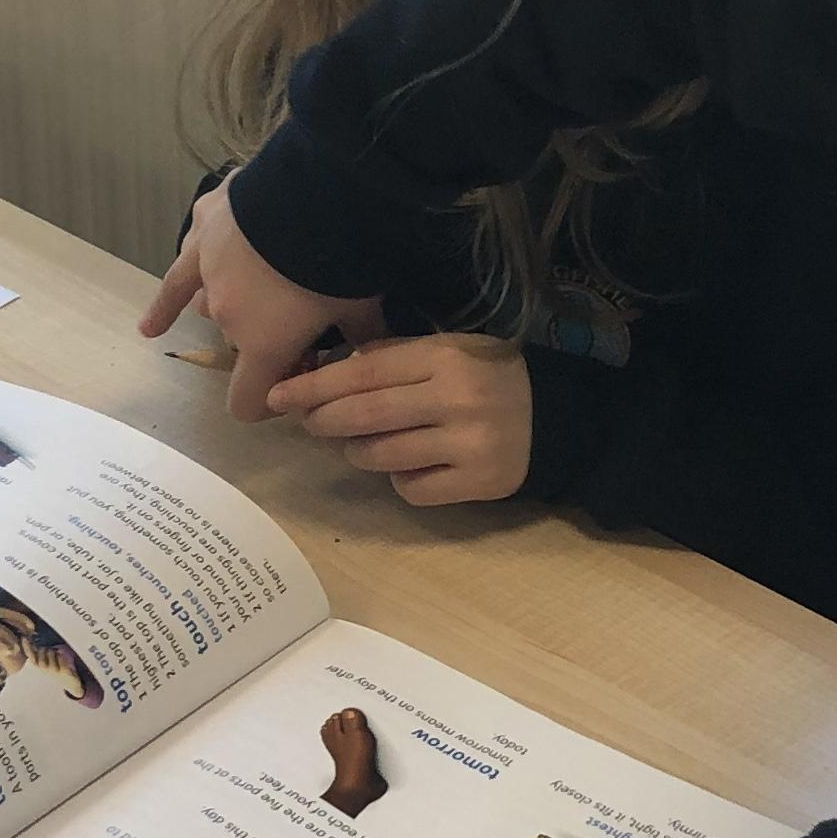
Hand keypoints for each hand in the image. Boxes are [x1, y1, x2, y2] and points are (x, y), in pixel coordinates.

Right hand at [140, 185, 379, 417]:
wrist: (316, 192)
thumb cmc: (342, 261)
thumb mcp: (362, 305)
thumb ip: (362, 334)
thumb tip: (370, 349)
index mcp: (262, 345)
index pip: (245, 402)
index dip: (264, 406)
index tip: (286, 390)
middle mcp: (226, 316)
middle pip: (237, 343)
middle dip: (259, 339)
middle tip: (294, 320)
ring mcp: (208, 271)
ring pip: (204, 303)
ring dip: (224, 305)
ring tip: (216, 306)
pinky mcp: (205, 227)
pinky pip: (184, 262)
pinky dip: (180, 278)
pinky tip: (165, 297)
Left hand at [265, 334, 532, 505]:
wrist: (556, 416)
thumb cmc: (489, 375)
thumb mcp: (447, 348)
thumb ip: (393, 356)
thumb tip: (330, 369)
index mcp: (444, 357)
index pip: (362, 372)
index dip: (315, 385)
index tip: (280, 396)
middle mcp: (456, 398)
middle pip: (365, 415)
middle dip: (324, 420)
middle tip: (308, 423)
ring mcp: (469, 443)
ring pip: (382, 456)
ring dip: (358, 452)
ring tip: (360, 445)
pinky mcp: (479, 482)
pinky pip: (412, 489)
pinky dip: (399, 480)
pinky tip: (409, 466)